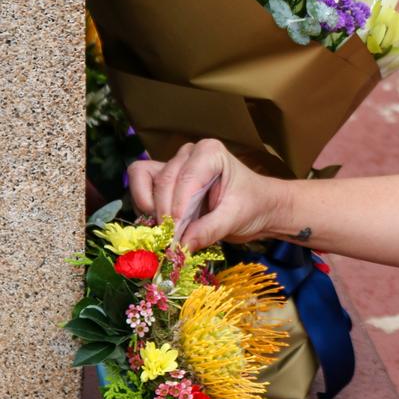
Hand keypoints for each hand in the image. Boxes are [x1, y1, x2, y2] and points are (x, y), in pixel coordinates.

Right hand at [127, 140, 280, 250]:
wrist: (257, 208)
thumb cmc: (251, 205)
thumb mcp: (236, 218)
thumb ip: (210, 229)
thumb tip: (182, 245)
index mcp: (210, 152)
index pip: (185, 177)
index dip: (178, 206)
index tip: (177, 232)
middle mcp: (189, 154)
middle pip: (163, 181)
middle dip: (165, 213)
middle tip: (172, 240)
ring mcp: (174, 166)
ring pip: (146, 182)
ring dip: (152, 210)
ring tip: (169, 231)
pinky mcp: (163, 182)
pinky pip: (141, 189)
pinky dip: (146, 208)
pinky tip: (162, 225)